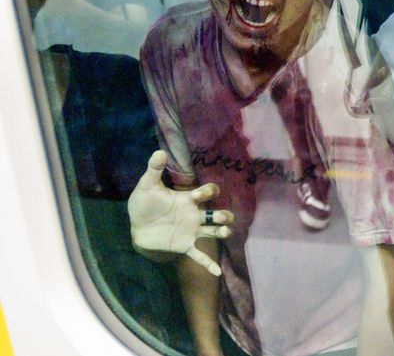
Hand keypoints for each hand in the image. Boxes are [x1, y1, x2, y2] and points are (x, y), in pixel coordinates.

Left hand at [128, 151, 233, 275]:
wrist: (137, 226)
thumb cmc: (144, 203)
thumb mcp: (147, 185)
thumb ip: (154, 170)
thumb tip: (159, 152)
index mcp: (188, 200)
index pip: (206, 194)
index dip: (207, 193)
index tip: (200, 194)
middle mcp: (194, 215)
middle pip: (216, 215)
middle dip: (222, 215)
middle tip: (222, 217)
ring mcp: (192, 231)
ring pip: (213, 232)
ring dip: (221, 232)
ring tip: (225, 233)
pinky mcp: (185, 246)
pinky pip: (199, 256)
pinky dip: (208, 265)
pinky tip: (217, 274)